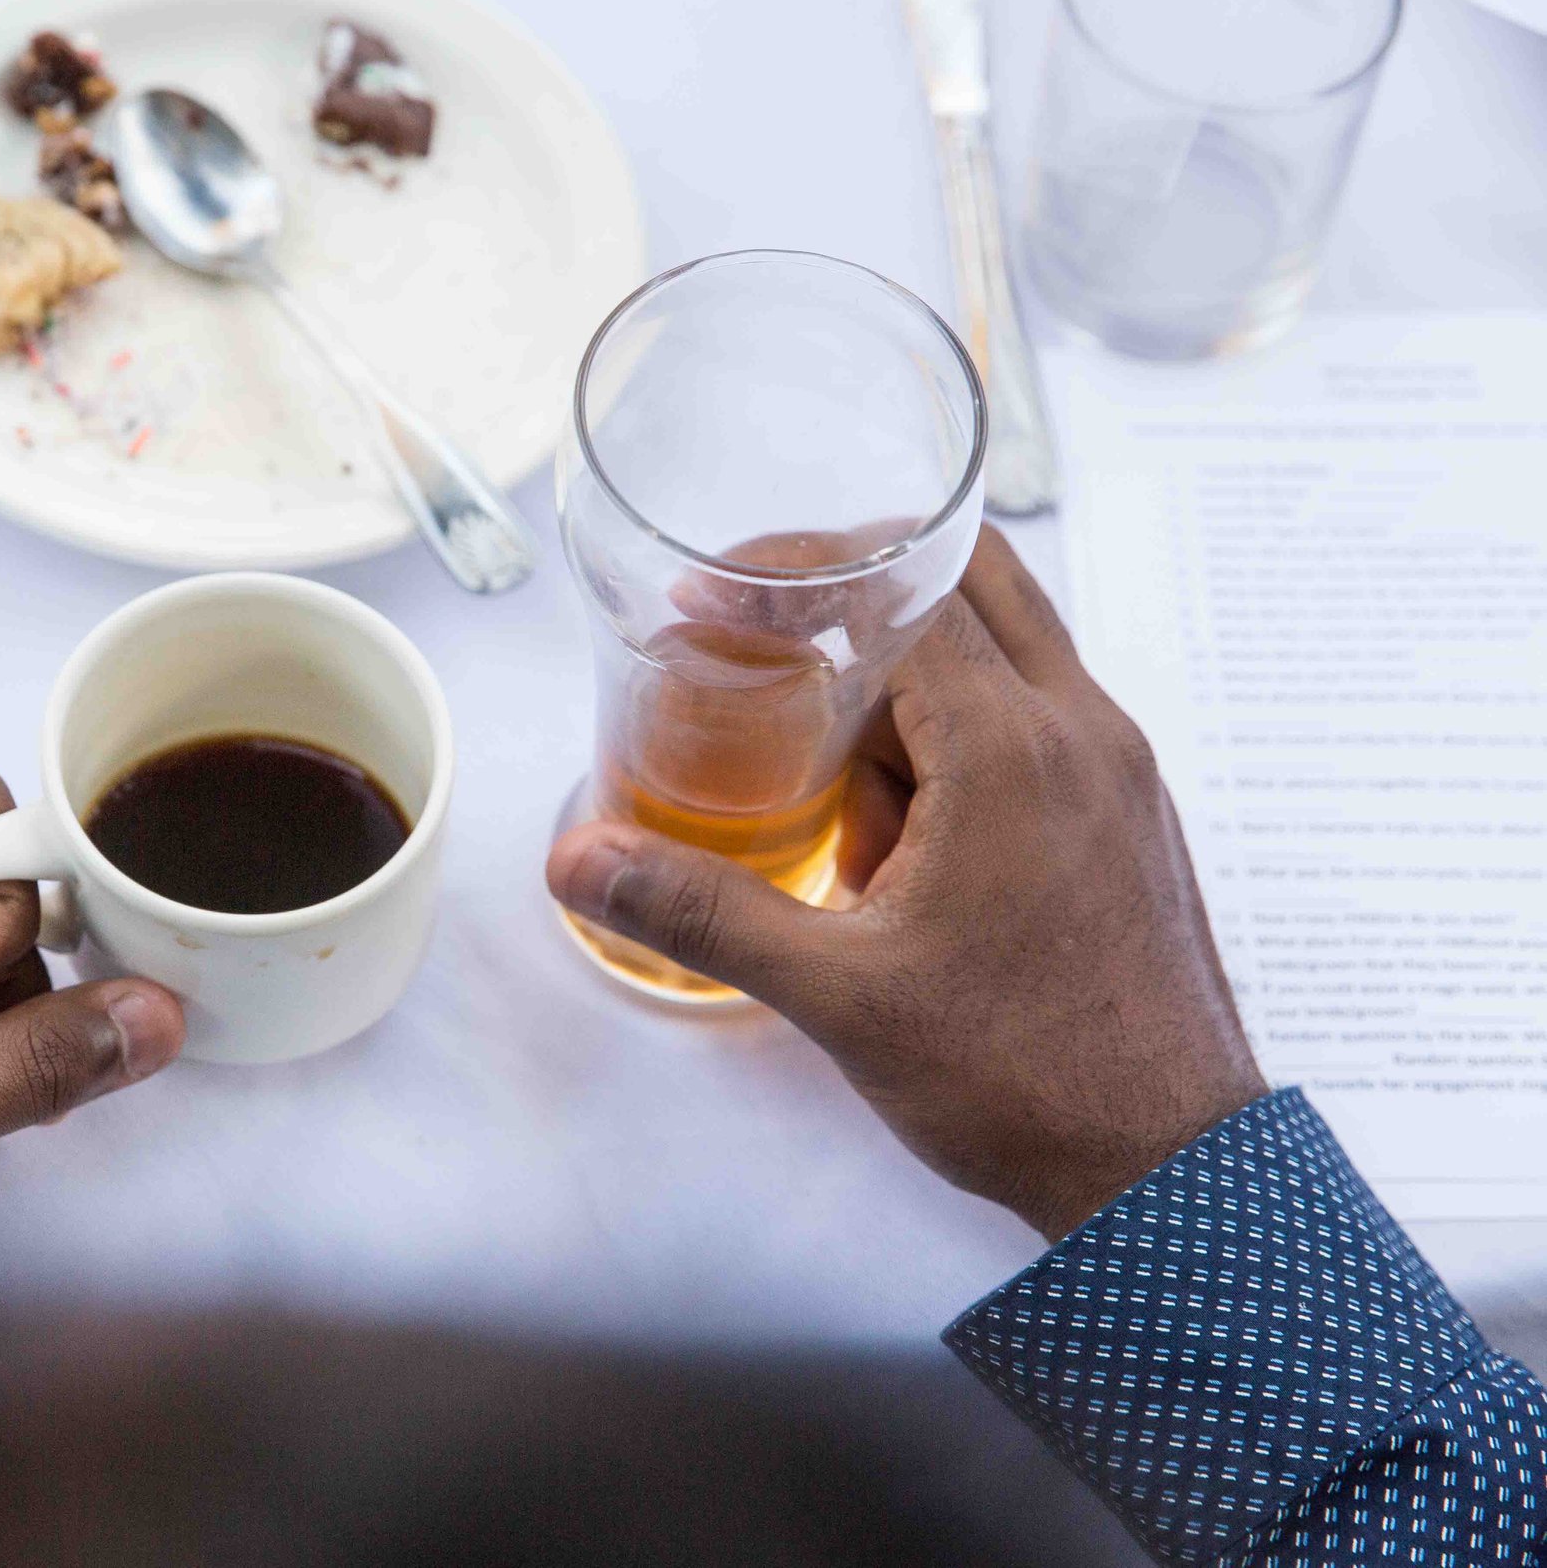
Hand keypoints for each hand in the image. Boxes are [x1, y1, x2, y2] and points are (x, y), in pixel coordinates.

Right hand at [547, 530, 1266, 1240]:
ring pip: (1007, 657)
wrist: (1169, 1172)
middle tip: (770, 636)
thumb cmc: (1024, 1080)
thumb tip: (583, 860)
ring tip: (828, 777)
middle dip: (862, 594)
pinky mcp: (1130, 820)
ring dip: (911, 679)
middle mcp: (1086, 734)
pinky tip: (900, 839)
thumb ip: (701, 910)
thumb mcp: (837, 993)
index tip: (712, 600)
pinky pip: (1036, 726)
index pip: (903, 591)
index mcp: (1015, 749)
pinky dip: (959, 738)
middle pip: (972, 584)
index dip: (796, 580)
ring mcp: (1121, 774)